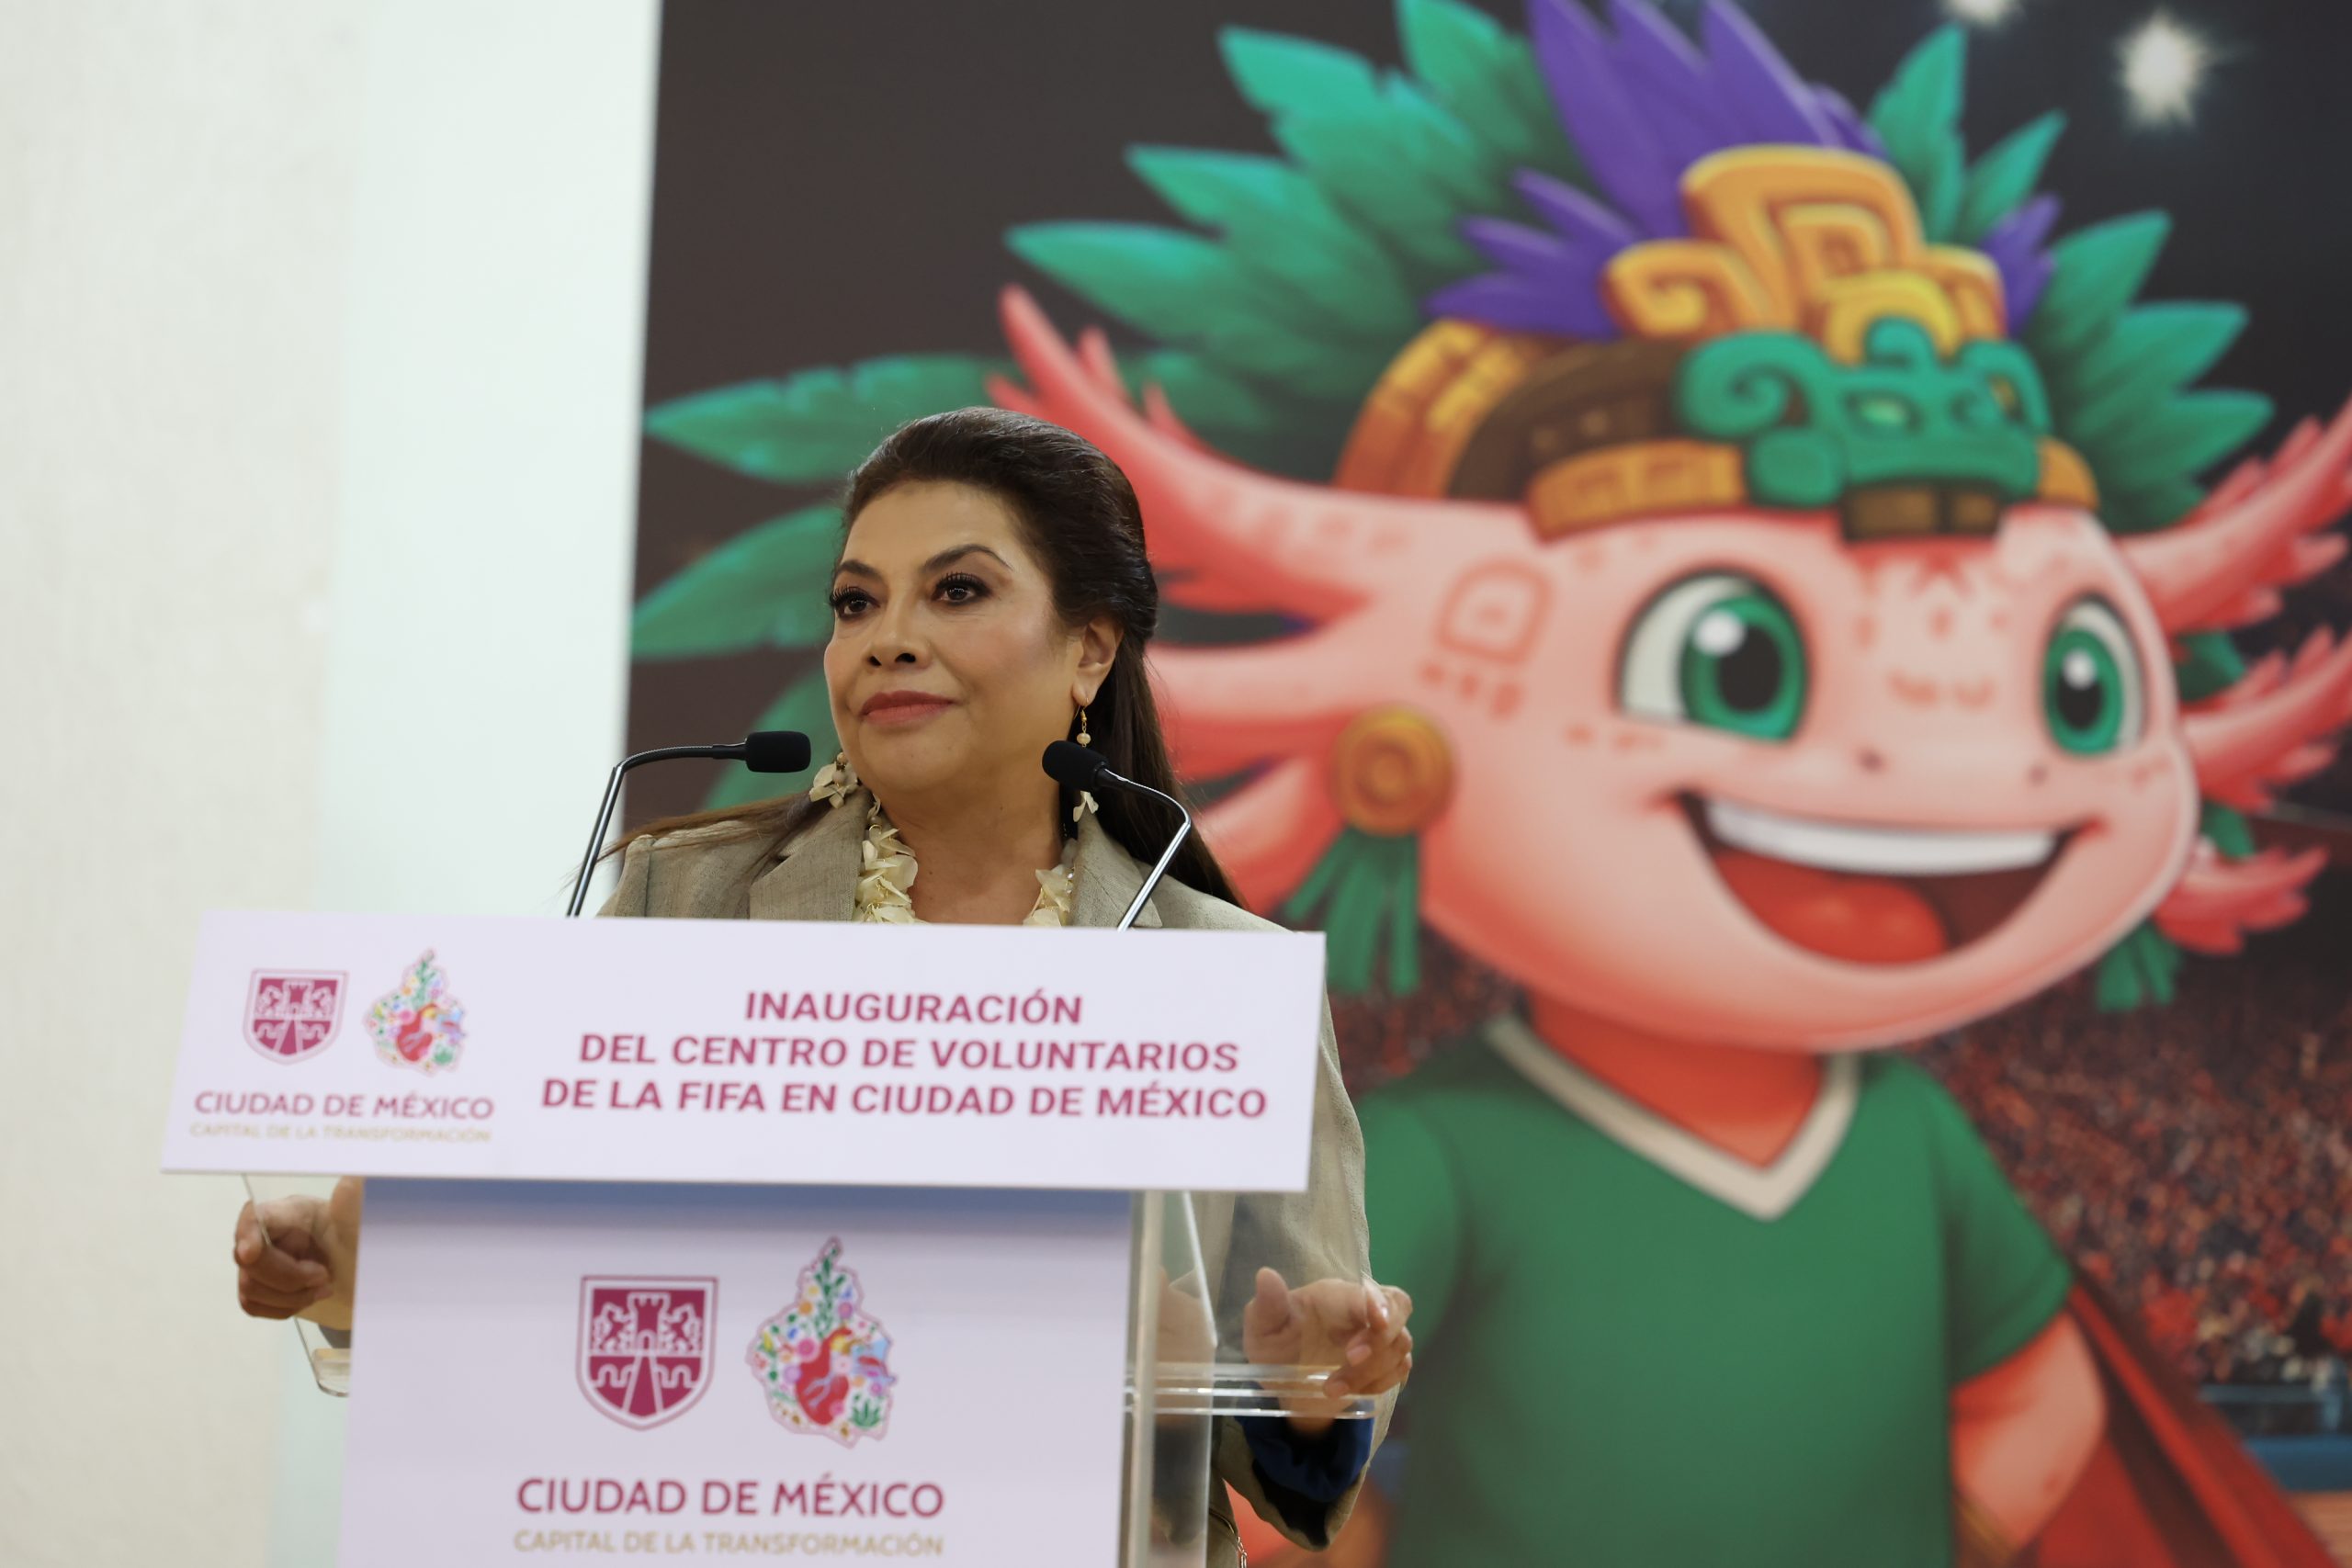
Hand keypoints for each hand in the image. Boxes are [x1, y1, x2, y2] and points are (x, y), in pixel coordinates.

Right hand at [232, 1179, 360, 1329]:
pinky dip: (283, 1309)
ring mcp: (260, 1262)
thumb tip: (353, 1180)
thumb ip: (354, 1205)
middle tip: (324, 1277)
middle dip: (288, 1277)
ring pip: (250, 1287)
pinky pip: (253, 1306)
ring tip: (323, 1288)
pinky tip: (308, 1298)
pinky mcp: (259, 1289)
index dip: (247, 1232)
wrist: (363, 1282)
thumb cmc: (361, 1248)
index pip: (255, 1216)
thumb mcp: (361, 1226)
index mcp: (292, 1212)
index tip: (250, 1252)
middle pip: (248, 1260)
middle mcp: (269, 1234)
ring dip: (291, 1296)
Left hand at [1240, 1268, 1412, 1433]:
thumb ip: (1266, 1306)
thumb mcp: (1261, 1332)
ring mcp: (1377, 1336)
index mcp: (1333, 1295)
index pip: (1367, 1290)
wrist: (1288, 1386)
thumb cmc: (1276, 1349)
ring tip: (1331, 1389)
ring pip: (1400, 1344)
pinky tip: (1350, 1392)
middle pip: (1399, 1307)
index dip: (1378, 1304)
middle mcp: (1361, 1310)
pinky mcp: (1385, 1361)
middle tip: (1351, 1359)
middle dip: (1381, 1338)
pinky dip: (1378, 1384)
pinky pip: (1400, 1369)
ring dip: (1371, 1372)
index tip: (1377, 1323)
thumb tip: (1266, 1275)